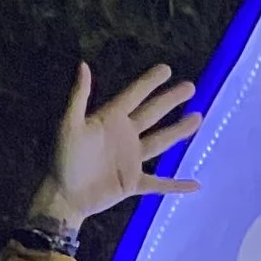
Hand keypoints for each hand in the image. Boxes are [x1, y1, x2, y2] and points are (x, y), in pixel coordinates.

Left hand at [30, 60, 202, 228]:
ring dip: (179, 131)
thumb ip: (79, 96)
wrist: (63, 196)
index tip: (167, 69)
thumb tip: (83, 64)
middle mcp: (124, 136)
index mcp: (110, 119)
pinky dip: (177, 185)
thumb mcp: (69, 124)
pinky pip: (160, 183)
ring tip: (198, 118)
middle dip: (171, 100)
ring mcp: (130, 159)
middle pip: (153, 113)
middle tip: (190, 87)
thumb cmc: (63, 159)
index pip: (134, 95)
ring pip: (161, 142)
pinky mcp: (133, 182)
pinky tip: (195, 185)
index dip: (150, 82)